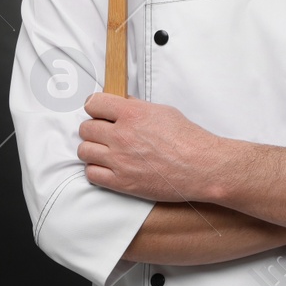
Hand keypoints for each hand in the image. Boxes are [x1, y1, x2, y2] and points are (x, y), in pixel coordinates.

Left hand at [78, 93, 221, 201]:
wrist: (201, 167)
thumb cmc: (188, 139)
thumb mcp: (163, 111)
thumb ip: (137, 107)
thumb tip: (121, 104)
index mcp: (132, 114)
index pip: (93, 103)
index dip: (94, 107)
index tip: (98, 112)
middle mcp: (122, 136)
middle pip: (85, 128)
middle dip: (94, 129)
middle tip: (104, 133)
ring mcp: (119, 160)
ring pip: (84, 151)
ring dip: (92, 150)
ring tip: (105, 151)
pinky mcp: (122, 182)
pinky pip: (91, 174)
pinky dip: (96, 170)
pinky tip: (108, 167)